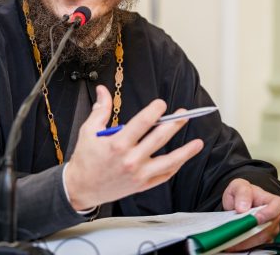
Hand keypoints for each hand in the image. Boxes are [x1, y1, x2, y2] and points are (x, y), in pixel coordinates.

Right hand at [65, 85, 203, 210]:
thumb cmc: (85, 159)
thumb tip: (104, 90)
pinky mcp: (141, 185)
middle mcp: (130, 159)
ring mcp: (138, 174)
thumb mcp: (88, 131)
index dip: (155, 111)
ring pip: (168, 162)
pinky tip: (182, 159)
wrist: (81, 188)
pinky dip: (174, 167)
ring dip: (185, 152)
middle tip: (184, 115)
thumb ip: (100, 109)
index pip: (142, 123)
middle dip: (174, 124)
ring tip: (198, 143)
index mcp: (117, 144)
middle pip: (159, 139)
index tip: (161, 104)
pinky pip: (163, 176)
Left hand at [221, 178, 279, 251]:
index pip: (278, 206)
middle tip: (237, 231)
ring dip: (247, 240)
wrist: (237, 204)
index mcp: (271, 201)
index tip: (257, 218)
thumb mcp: (239, 186)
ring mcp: (270, 230)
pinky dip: (244, 245)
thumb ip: (242, 193)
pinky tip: (234, 243)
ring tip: (232, 239)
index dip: (270, 212)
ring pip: (262, 238)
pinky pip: (256, 245)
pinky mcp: (262, 239)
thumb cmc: (242, 193)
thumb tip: (243, 207)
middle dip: (253, 230)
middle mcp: (273, 216)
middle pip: (269, 226)